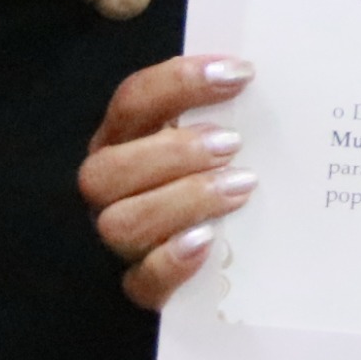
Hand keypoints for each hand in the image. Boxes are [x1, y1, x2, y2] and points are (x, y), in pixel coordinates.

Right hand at [79, 54, 257, 307]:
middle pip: (106, 168)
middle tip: (233, 143)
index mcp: (126, 139)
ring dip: (183, 199)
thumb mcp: (221, 135)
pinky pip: (142, 282)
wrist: (238, 257)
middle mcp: (113, 188)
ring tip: (241, 186)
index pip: (132, 100)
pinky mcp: (145, 286)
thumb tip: (254, 73)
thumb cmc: (227, 173)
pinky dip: (173, 260)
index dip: (179, 82)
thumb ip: (225, 107)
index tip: (239, 73)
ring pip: (120, 223)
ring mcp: (123, 241)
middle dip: (174, 151)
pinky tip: (209, 241)